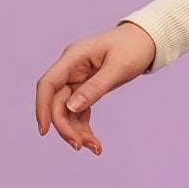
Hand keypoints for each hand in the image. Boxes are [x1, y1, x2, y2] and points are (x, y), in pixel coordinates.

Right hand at [35, 21, 156, 153]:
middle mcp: (71, 69)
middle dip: (65, 126)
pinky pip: (79, 112)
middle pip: (57, 102)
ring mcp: (77, 80)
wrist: (146, 40)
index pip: (48, 84)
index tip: (44, 131)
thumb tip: (72, 108)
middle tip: (79, 146)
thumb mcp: (117, 68)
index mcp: (73, 57)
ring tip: (95, 147)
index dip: (42, 107)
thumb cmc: (133, 47)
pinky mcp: (86, 89)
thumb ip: (95, 88)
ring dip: (76, 131)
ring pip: (67, 111)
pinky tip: (94, 142)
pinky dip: (84, 128)